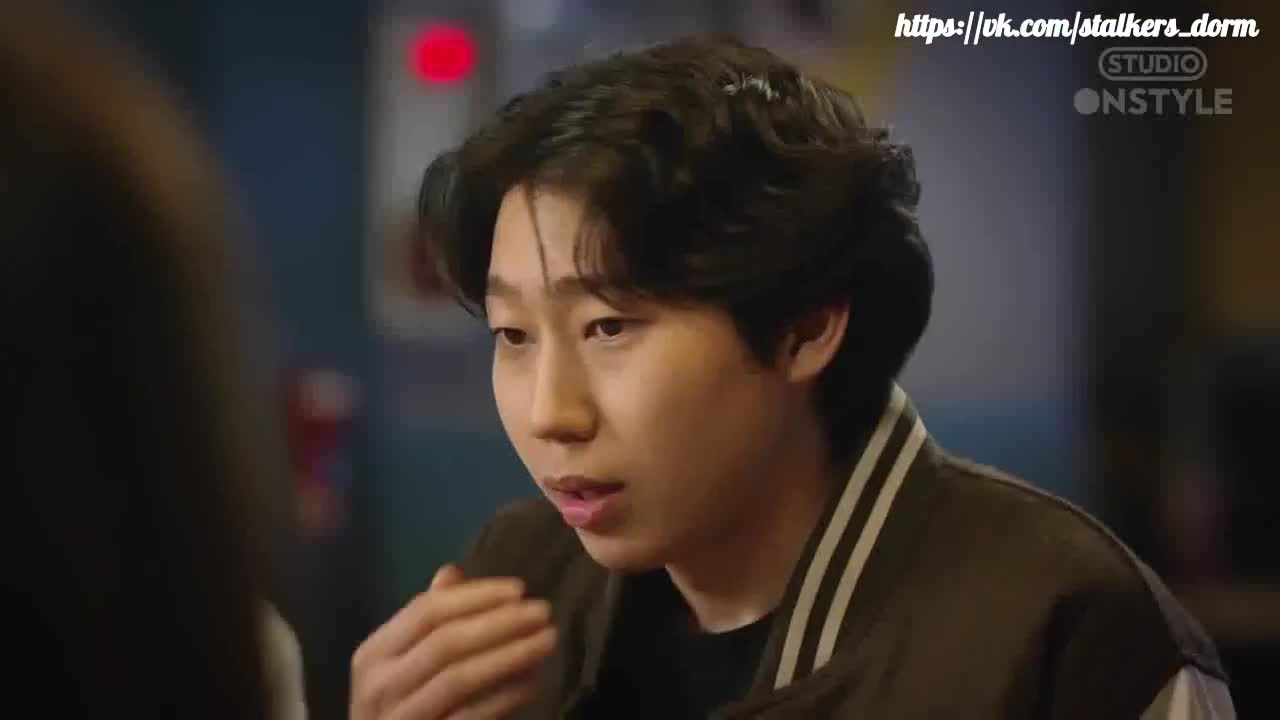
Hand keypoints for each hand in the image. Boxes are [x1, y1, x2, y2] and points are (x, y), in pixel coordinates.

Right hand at [350, 565, 556, 719]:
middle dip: (499, 622)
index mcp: (373, 653)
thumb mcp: (405, 660)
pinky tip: (532, 682)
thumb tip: (452, 572)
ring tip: (547, 640)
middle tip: (542, 612)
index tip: (519, 588)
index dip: (475, 596)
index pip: (426, 611)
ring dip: (510, 655)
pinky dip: (505, 696)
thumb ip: (428, 620)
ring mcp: (400, 719)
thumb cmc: (403, 704)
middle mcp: (378, 686)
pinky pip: (470, 717)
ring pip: (458, 679)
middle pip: (445, 641)